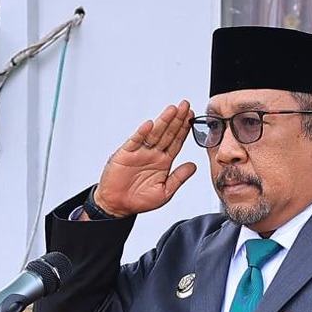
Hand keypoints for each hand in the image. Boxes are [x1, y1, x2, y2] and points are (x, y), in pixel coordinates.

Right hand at [94, 100, 197, 216]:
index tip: (192, 117)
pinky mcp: (125, 154)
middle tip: (185, 106)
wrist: (118, 205)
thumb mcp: (165, 192)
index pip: (177, 141)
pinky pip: (135, 141)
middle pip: (167, 133)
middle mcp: (153, 153)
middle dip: (177, 119)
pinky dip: (142, 133)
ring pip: (154, 134)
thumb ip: (178, 178)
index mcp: (164, 161)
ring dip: (163, 121)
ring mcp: (140, 152)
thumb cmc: (140, 199)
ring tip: (172, 110)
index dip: (184, 129)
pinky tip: (149, 125)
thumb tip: (193, 166)